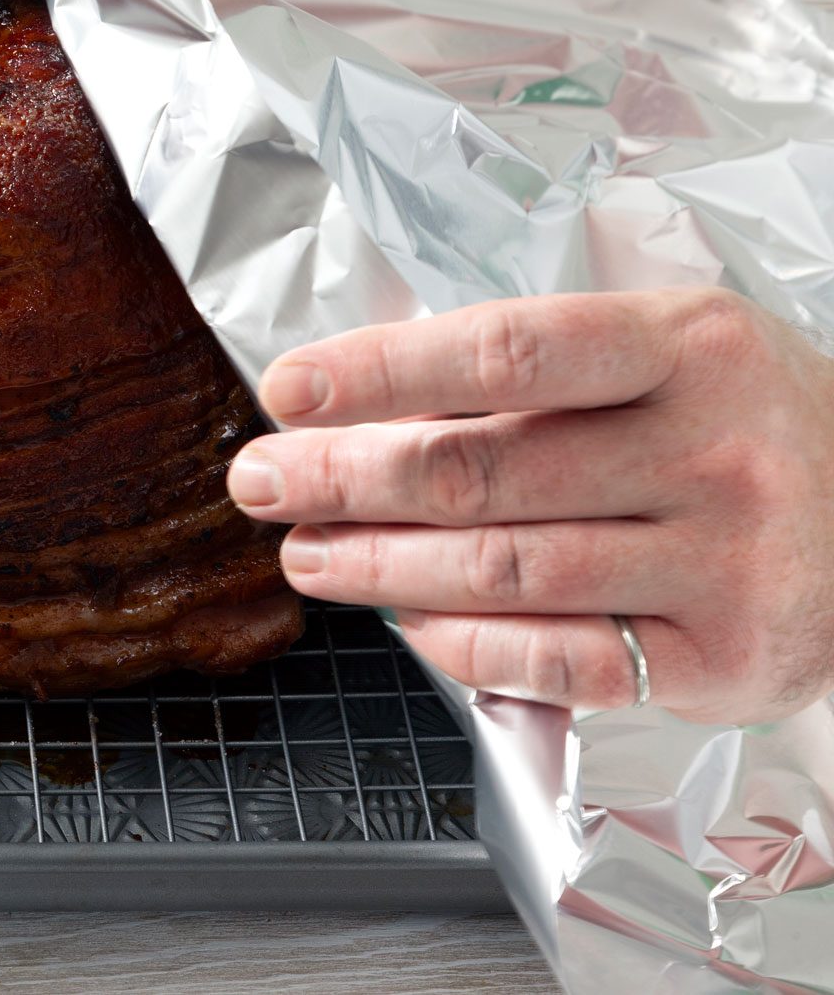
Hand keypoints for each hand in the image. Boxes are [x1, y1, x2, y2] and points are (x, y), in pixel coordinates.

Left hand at [226, 288, 833, 724]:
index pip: (504, 353)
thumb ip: (536, 373)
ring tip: (308, 553)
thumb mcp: (666, 355)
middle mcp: (712, 452)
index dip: (379, 373)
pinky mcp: (725, 659)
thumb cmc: (744, 423)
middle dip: (344, 479)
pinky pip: (558, 660)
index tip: (286, 391)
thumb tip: (362, 407)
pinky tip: (406, 620)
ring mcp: (725, 562)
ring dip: (378, 567)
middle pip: (483, 470)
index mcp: (689, 346)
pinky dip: (462, 643)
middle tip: (262, 481)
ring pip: (504, 571)